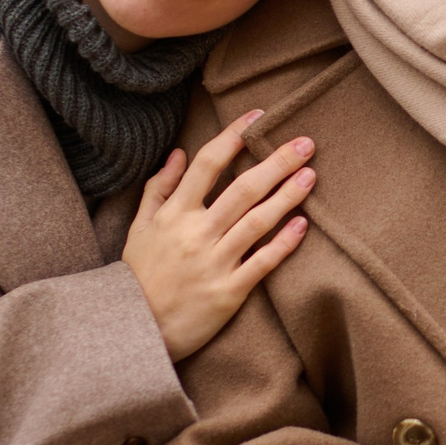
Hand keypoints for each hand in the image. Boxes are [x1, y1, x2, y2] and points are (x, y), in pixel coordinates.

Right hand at [122, 111, 313, 360]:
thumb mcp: (139, 227)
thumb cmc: (138, 275)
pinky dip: (283, 243)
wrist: (134, 329)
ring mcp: (214, 262)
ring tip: (311, 174)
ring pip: (257, 221)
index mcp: (175, 213)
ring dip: (287, 196)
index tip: (258, 116)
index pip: (207, 163)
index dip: (234, 136)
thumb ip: (158, 189)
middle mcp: (196, 233)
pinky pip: (262, 263)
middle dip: (276, 162)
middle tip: (306, 142)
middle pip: (243, 188)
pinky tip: (303, 224)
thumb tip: (177, 152)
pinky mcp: (229, 292)